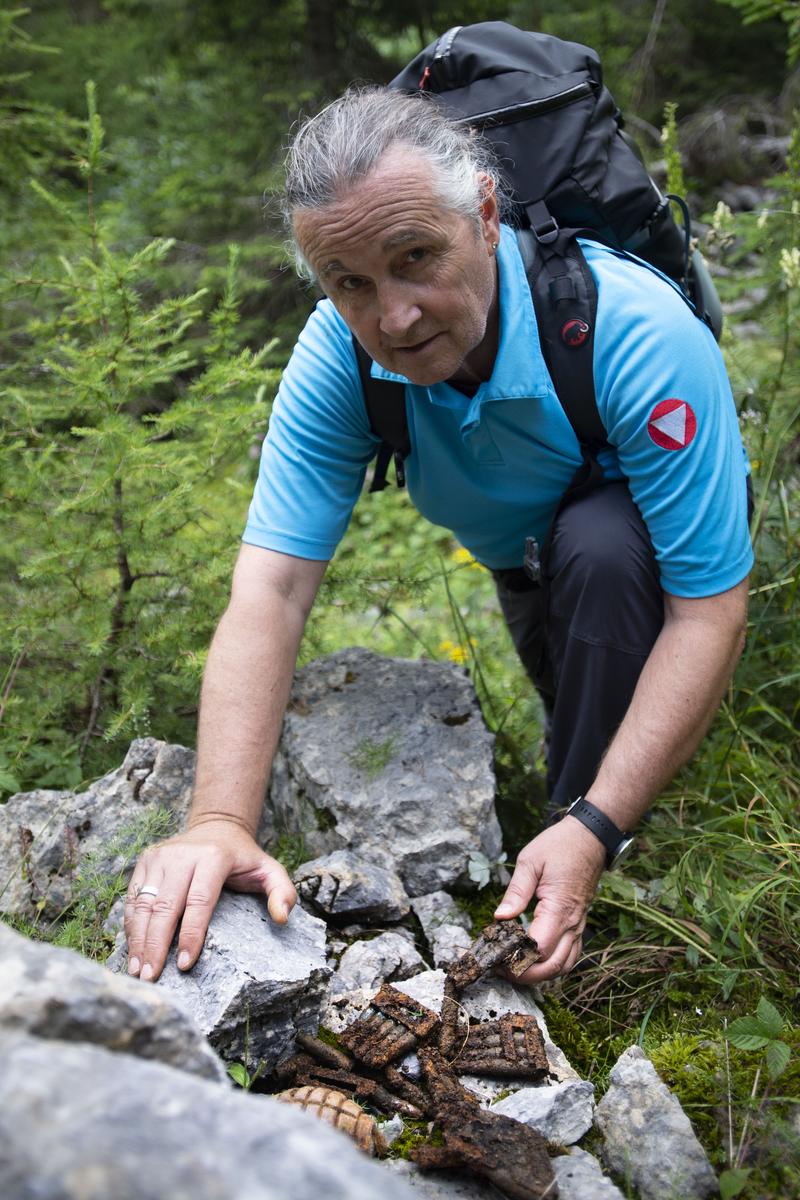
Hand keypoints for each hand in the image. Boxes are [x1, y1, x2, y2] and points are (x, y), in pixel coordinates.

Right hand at [123, 820, 296, 982]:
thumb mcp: (270, 870)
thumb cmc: (244, 858)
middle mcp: (182, 855)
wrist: (217, 826)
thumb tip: (282, 918)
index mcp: (213, 859)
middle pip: (164, 907)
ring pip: (144, 904)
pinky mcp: (146, 860)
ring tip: (137, 971)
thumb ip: (283, 892)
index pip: (198, 902)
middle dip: (156, 945)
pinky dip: (130, 925)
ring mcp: (160, 856)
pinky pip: (133, 897)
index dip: (190, 935)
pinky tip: (132, 950)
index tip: (184, 964)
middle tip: (151, 977)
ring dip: (138, 940)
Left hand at [493, 817, 606, 982]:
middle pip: (552, 966)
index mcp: (558, 908)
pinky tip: (535, 961)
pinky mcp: (579, 923)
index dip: (516, 960)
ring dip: (541, 975)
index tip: (496, 959)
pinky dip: (554, 965)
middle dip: (526, 975)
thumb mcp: (530, 861)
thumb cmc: (559, 845)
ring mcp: (579, 925)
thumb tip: (500, 917)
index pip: (539, 948)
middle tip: (501, 970)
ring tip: (515, 968)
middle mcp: (572, 922)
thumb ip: (516, 891)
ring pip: (564, 965)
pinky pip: (570, 954)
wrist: (590, 837)